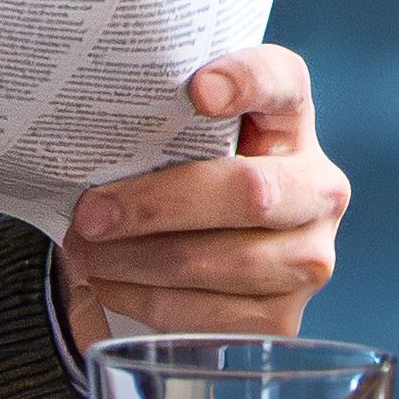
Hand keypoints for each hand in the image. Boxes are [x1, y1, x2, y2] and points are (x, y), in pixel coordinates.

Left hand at [63, 46, 347, 347]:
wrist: (187, 246)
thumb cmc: (171, 170)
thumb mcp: (167, 130)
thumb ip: (150, 109)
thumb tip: (81, 116)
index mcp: (287, 118)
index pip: (283, 81)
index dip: (248, 82)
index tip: (199, 91)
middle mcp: (318, 187)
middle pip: (252, 192)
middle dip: (158, 207)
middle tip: (88, 215)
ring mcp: (309, 256)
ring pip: (230, 263)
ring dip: (140, 260)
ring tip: (84, 250)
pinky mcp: (284, 316)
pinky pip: (212, 315)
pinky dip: (146, 299)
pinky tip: (109, 282)